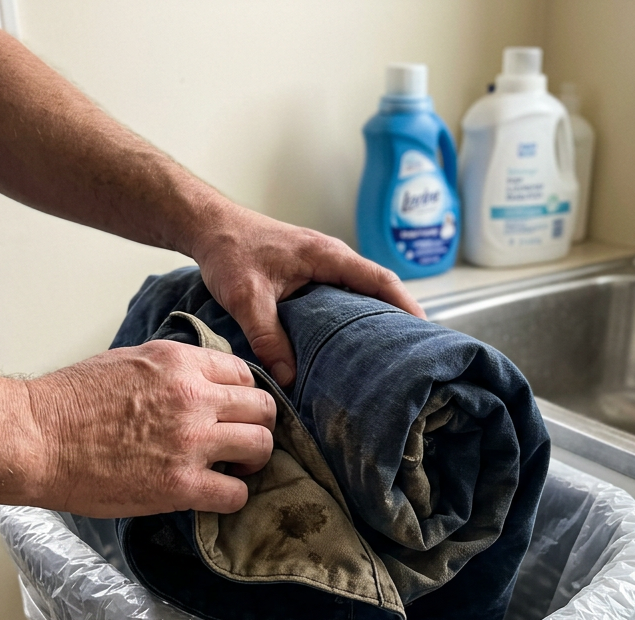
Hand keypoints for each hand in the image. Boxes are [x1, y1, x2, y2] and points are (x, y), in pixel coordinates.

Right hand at [25, 340, 275, 515]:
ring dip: (254, 460)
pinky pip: (236, 494)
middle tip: (242, 442)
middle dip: (258, 426)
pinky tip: (214, 494)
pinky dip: (232, 497)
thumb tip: (198, 381)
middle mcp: (193, 397)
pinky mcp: (181, 485)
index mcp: (179, 363)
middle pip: (263, 408)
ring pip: (261, 446)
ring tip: (234, 469)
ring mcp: (190, 442)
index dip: (244, 397)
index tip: (234, 413)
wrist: (35, 439)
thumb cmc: (69, 403)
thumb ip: (171, 370)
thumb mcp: (128, 361)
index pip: (244, 374)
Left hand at [191, 199, 425, 386]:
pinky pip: (344, 294)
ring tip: (388, 352)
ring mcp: (323, 264)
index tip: (425, 331)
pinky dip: (354, 314)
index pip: (381, 279)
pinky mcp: (311, 272)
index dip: (406, 305)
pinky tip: (350, 340)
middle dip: (398, 316)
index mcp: (328, 256)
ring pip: (361, 291)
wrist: (209, 227)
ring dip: (376, 316)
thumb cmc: (229, 251)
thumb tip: (289, 377)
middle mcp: (332, 257)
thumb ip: (268, 337)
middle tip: (413, 351)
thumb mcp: (247, 298)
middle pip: (379, 287)